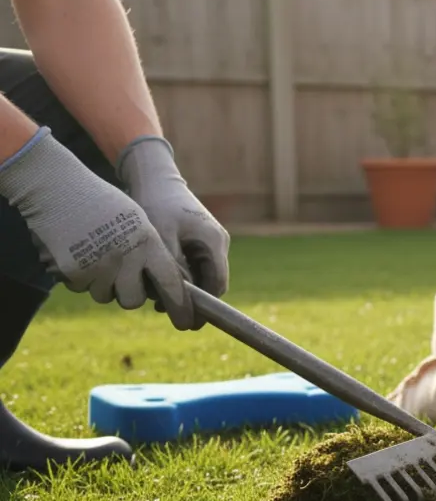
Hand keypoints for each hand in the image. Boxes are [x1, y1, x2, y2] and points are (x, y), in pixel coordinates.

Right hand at [0, 126, 195, 328]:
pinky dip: (78, 276)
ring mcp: (97, 267)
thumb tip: (164, 285)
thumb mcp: (137, 221)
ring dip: (101, 284)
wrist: (57, 187)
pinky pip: (79, 288)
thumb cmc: (102, 202)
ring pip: (104, 296)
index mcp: (148, 244)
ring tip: (95, 255)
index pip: (171, 283)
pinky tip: (76, 252)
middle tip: (120, 274)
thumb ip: (151, 252)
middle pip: (133, 300)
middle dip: (128, 293)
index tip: (186, 321)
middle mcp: (126, 258)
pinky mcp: (71, 272)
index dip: (180, 306)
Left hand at [117, 135, 229, 301]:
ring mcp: (209, 242)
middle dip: (190, 298)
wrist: (155, 178)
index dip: (205, 306)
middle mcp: (217, 243)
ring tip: (155, 298)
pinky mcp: (198, 240)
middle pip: (211, 282)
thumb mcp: (161, 238)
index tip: (188, 322)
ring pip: (200, 275)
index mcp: (214, 242)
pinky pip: (192, 265)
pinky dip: (178, 275)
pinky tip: (156, 280)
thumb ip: (173, 267)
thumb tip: (180, 297)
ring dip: (182, 288)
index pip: (217, 284)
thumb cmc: (156, 203)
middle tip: (163, 310)